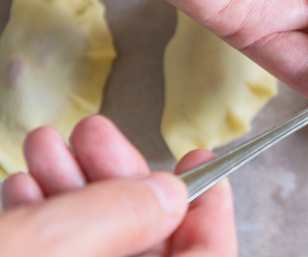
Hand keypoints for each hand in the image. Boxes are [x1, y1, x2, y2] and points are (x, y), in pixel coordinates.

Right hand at [0, 115, 236, 256]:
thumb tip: (169, 193)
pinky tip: (23, 187)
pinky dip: (47, 222)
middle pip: (149, 241)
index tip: (200, 157)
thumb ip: (123, 217)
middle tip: (95, 135)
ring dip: (72, 191)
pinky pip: (63, 254)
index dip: (210, 206)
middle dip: (118, 180)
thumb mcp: (54, 247)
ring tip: (44, 146)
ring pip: (100, 245)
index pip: (211, 256)